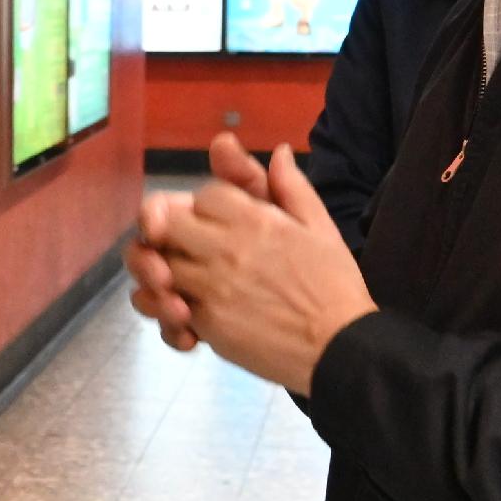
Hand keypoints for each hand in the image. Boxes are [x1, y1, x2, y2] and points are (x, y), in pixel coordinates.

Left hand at [131, 135, 376, 392]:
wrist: (341, 347)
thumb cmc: (335, 286)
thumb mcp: (321, 227)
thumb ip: (292, 187)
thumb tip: (277, 152)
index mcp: (255, 220)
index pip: (202, 196)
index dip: (204, 207)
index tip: (215, 223)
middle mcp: (227, 248)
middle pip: (167, 223)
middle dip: (171, 231)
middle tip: (186, 248)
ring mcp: (212, 287)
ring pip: (159, 264)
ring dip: (164, 269)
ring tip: (181, 280)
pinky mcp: (208, 323)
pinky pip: (165, 307)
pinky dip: (168, 307)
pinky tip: (186, 311)